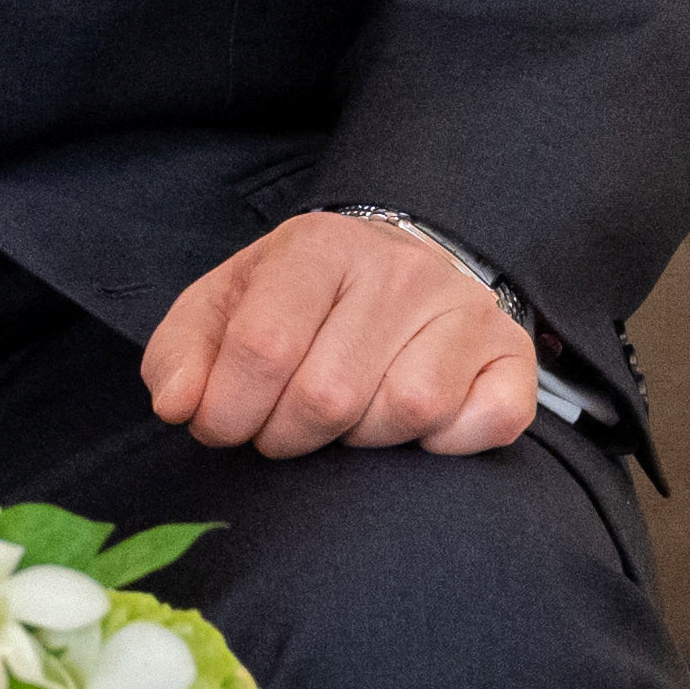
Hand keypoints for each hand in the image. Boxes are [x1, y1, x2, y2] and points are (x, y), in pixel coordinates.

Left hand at [144, 211, 542, 457]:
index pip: (263, 346)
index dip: (229, 410)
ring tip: (347, 415)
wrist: (398, 267)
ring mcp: (464, 310)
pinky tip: (416, 426)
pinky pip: (484, 423)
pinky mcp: (511, 356)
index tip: (220, 425)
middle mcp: (401, 269)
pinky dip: (446, 444)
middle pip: (328, 395)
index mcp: (321, 244)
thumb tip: (178, 405)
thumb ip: (181, 353)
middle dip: (287, 434)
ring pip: (404, 412)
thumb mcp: (224, 306)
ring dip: (361, 439)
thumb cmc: (301, 302)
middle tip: (282, 426)